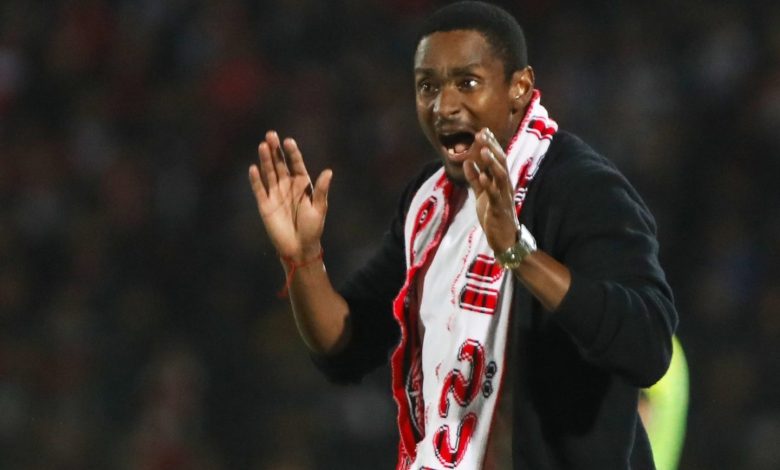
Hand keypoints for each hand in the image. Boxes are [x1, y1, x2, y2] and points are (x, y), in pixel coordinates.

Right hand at [249, 130, 332, 261]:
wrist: (300, 247)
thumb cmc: (313, 228)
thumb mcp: (319, 208)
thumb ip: (320, 190)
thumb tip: (328, 172)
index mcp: (302, 185)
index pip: (296, 164)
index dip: (292, 153)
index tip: (288, 142)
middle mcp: (287, 186)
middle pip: (280, 164)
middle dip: (275, 150)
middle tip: (271, 135)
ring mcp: (275, 194)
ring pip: (269, 173)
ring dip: (265, 160)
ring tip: (263, 145)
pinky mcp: (265, 205)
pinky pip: (259, 189)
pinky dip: (256, 180)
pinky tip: (253, 168)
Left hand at [463, 128, 517, 252]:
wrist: (505, 239)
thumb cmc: (494, 215)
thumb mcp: (482, 194)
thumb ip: (475, 179)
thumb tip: (467, 163)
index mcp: (501, 182)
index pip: (497, 159)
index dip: (491, 145)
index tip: (483, 131)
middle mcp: (505, 186)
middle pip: (501, 163)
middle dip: (491, 148)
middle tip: (482, 134)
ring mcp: (503, 197)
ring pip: (500, 176)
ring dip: (492, 162)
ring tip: (483, 150)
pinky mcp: (499, 209)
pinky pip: (494, 194)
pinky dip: (488, 184)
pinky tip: (481, 176)